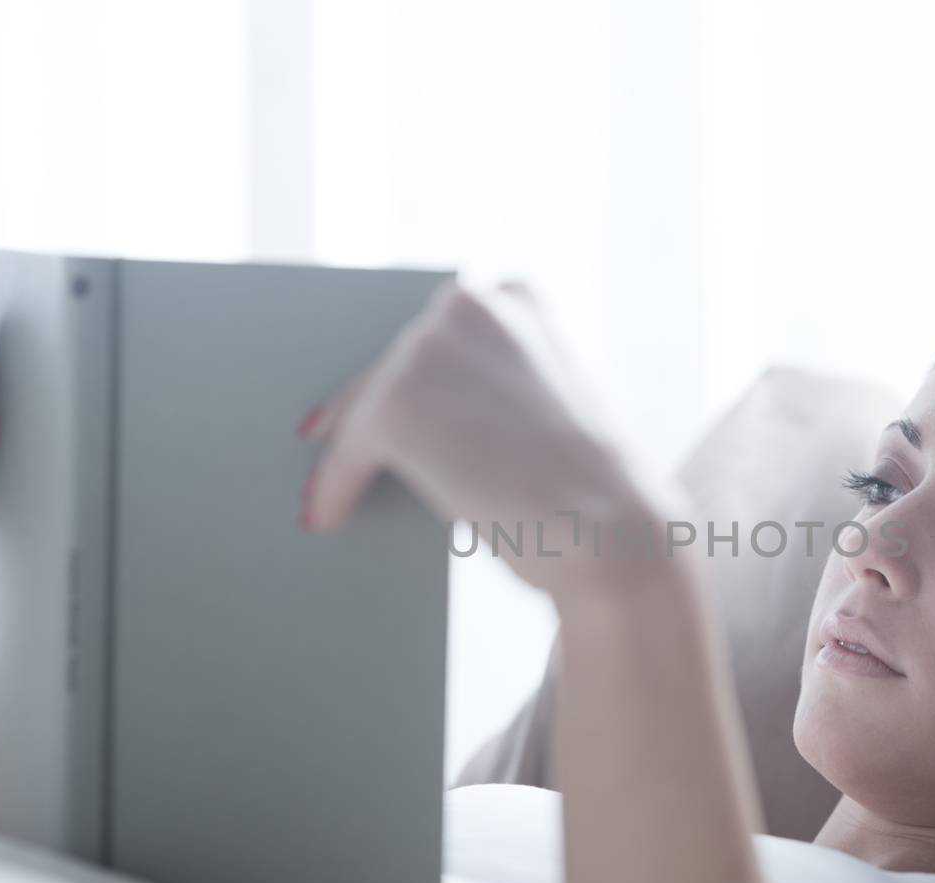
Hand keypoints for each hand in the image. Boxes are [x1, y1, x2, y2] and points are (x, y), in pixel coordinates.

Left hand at [298, 276, 676, 594]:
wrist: (611, 531)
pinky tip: (326, 514)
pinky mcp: (400, 400)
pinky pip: (348, 447)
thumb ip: (492, 393)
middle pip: (394, 360)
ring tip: (323, 487)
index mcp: (520, 300)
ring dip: (343, 449)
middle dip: (364, 408)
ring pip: (367, 402)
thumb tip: (419, 416)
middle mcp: (474, 304)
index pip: (443, 329)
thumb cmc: (592, 494)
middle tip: (326, 437)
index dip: (405, 365)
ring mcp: (433, 347)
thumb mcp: (547, 414)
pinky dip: (335, 485)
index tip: (374, 388)